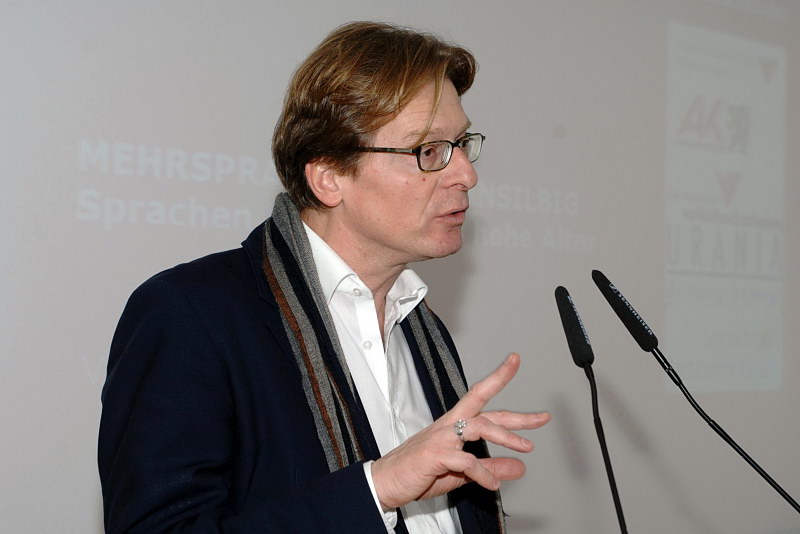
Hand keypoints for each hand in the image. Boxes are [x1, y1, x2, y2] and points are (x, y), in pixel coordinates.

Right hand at [370, 353, 550, 509]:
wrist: (384, 482)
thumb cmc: (418, 473)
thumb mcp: (461, 472)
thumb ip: (490, 467)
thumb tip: (518, 467)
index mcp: (453, 425)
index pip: (481, 398)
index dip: (499, 379)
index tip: (514, 362)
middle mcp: (448, 426)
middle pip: (484, 406)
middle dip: (516, 412)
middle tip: (542, 416)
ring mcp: (441, 438)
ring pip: (480, 427)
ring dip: (506, 437)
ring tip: (526, 448)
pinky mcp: (435, 455)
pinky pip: (467, 462)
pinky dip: (484, 474)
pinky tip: (492, 484)